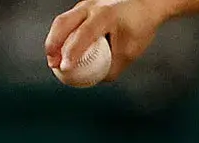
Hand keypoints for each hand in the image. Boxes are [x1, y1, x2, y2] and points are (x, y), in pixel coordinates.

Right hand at [45, 0, 167, 80]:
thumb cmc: (140, 27)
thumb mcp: (130, 52)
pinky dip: (62, 35)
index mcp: (105, 16)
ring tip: (54, 60)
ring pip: (62, 21)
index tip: (65, 68)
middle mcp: (92, 6)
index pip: (84, 35)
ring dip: (54, 40)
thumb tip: (96, 79)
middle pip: (63, 23)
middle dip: (53, 45)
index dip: (72, 52)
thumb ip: (113, 67)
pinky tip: (62, 50)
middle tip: (53, 64)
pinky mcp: (84, 7)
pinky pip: (68, 21)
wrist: (145, 5)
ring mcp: (86, 4)